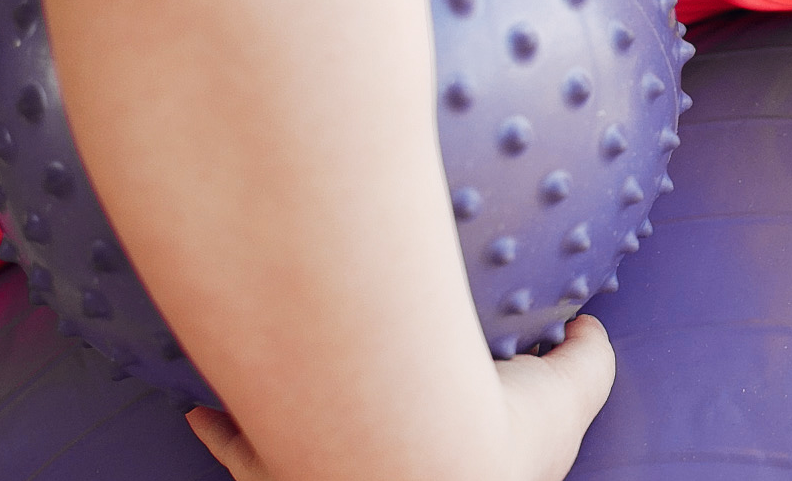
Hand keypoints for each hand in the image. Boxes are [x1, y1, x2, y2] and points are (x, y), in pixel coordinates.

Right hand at [185, 314, 617, 480]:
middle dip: (368, 447)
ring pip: (294, 461)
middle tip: (374, 417)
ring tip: (266, 417)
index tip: (467, 417)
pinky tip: (202, 409)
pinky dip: (224, 430)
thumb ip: (590, 358)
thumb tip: (587, 325)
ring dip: (283, 440)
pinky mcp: (280, 469)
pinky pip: (241, 449)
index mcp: (459, 479)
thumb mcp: (569, 390)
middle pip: (372, 463)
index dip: (472, 448)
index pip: (469, 467)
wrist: (408, 452)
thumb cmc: (487, 428)